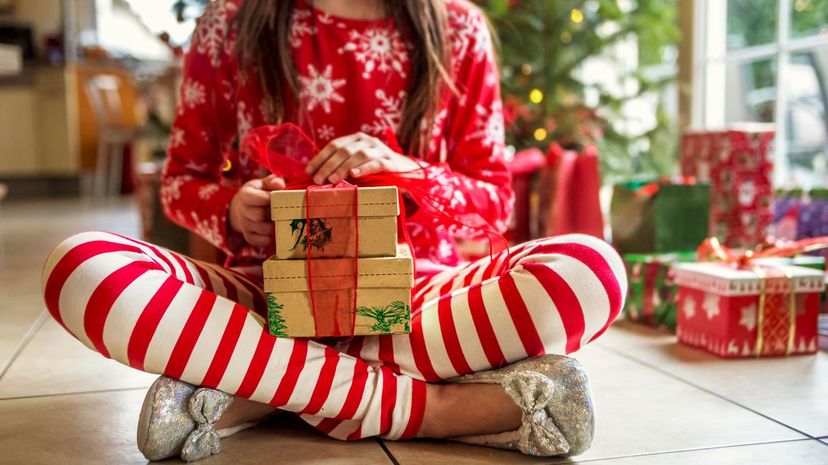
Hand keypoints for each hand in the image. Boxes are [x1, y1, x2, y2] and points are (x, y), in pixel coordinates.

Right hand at [229, 175, 284, 246]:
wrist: (246, 207)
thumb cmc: (261, 192)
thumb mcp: (265, 183)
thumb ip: (273, 181)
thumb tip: (279, 185)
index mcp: (245, 195)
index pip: (257, 198)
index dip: (270, 198)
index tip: (281, 197)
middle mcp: (242, 211)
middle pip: (259, 216)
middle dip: (273, 214)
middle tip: (283, 211)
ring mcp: (244, 225)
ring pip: (263, 230)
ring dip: (275, 226)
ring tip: (281, 220)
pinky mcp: (249, 237)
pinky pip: (263, 241)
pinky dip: (272, 237)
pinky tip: (276, 230)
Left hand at [305, 132, 420, 184]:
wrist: (407, 170)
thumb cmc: (377, 169)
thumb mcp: (358, 163)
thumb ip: (342, 165)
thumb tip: (317, 176)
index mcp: (357, 139)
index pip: (334, 145)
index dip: (320, 158)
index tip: (308, 171)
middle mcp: (368, 141)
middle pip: (344, 150)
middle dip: (328, 165)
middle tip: (318, 179)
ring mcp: (380, 150)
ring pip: (358, 155)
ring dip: (343, 167)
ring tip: (332, 179)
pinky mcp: (391, 161)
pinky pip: (376, 164)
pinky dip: (364, 168)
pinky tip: (354, 175)